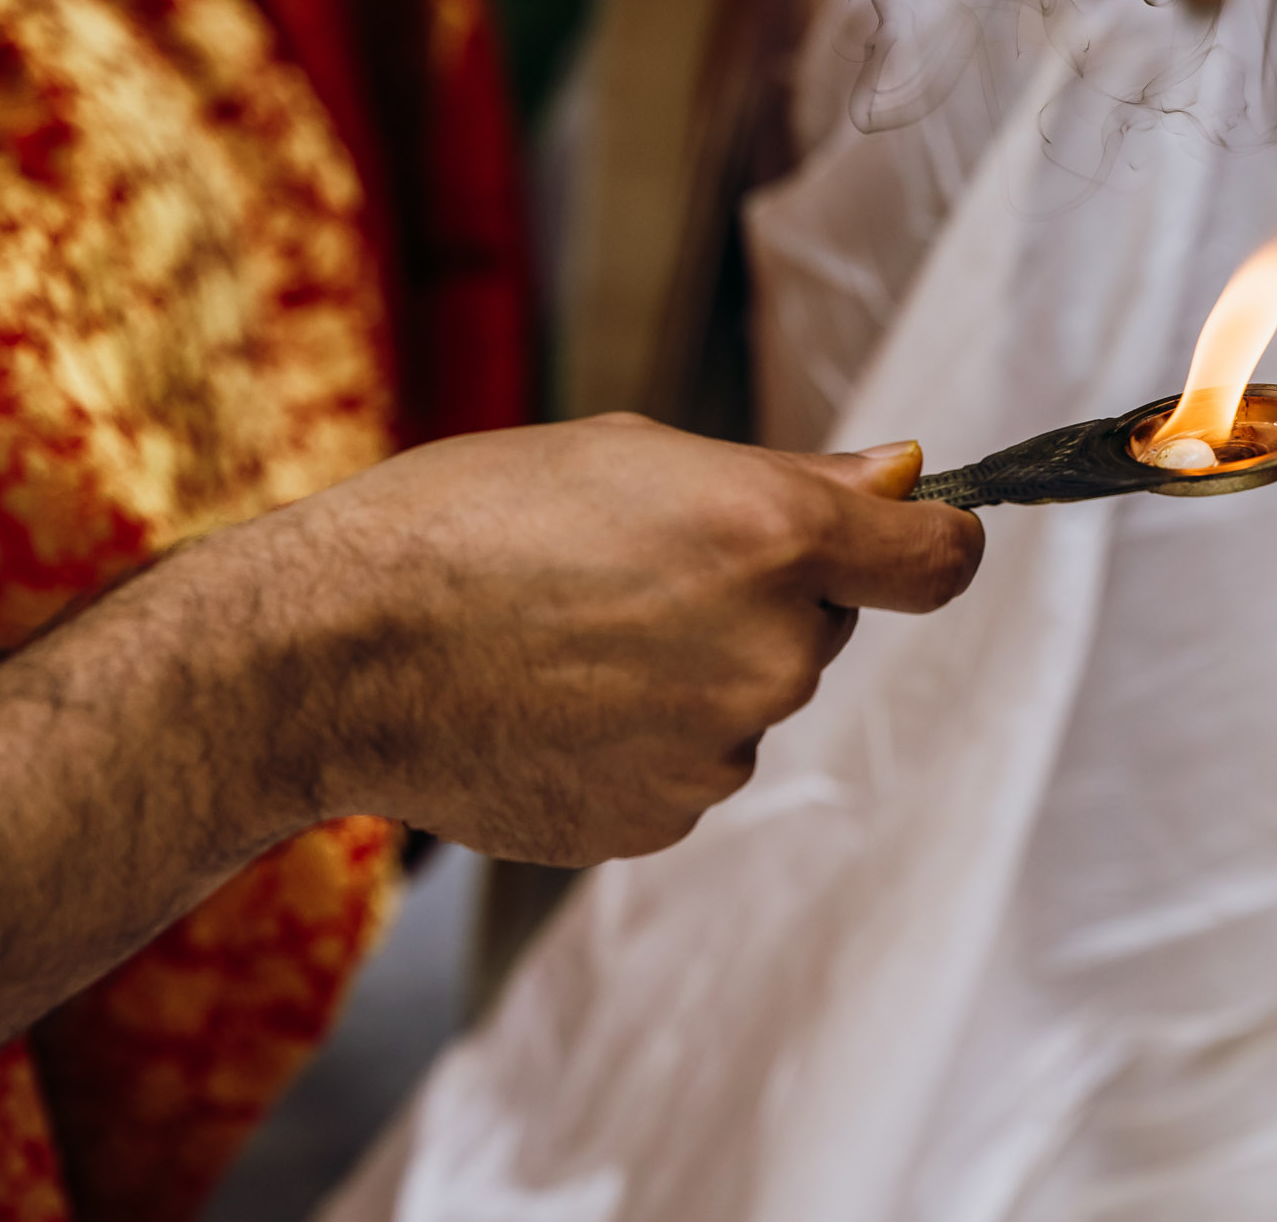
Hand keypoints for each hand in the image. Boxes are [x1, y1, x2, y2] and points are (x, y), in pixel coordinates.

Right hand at [252, 416, 983, 864]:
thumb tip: (902, 476)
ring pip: (751, 697)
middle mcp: (772, 653)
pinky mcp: (665, 819)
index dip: (928, 542)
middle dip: (766, 597)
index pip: (941, 562)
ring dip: (697, 670)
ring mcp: (720, 750)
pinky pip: (691, 763)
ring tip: (571, 635)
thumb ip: (793, 480)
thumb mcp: (637, 456)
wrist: (336, 650)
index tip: (910, 537)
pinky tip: (555, 700)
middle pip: (828, 626)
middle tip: (639, 568)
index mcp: (778, 540)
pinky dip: (645, 736)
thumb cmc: (472, 519)